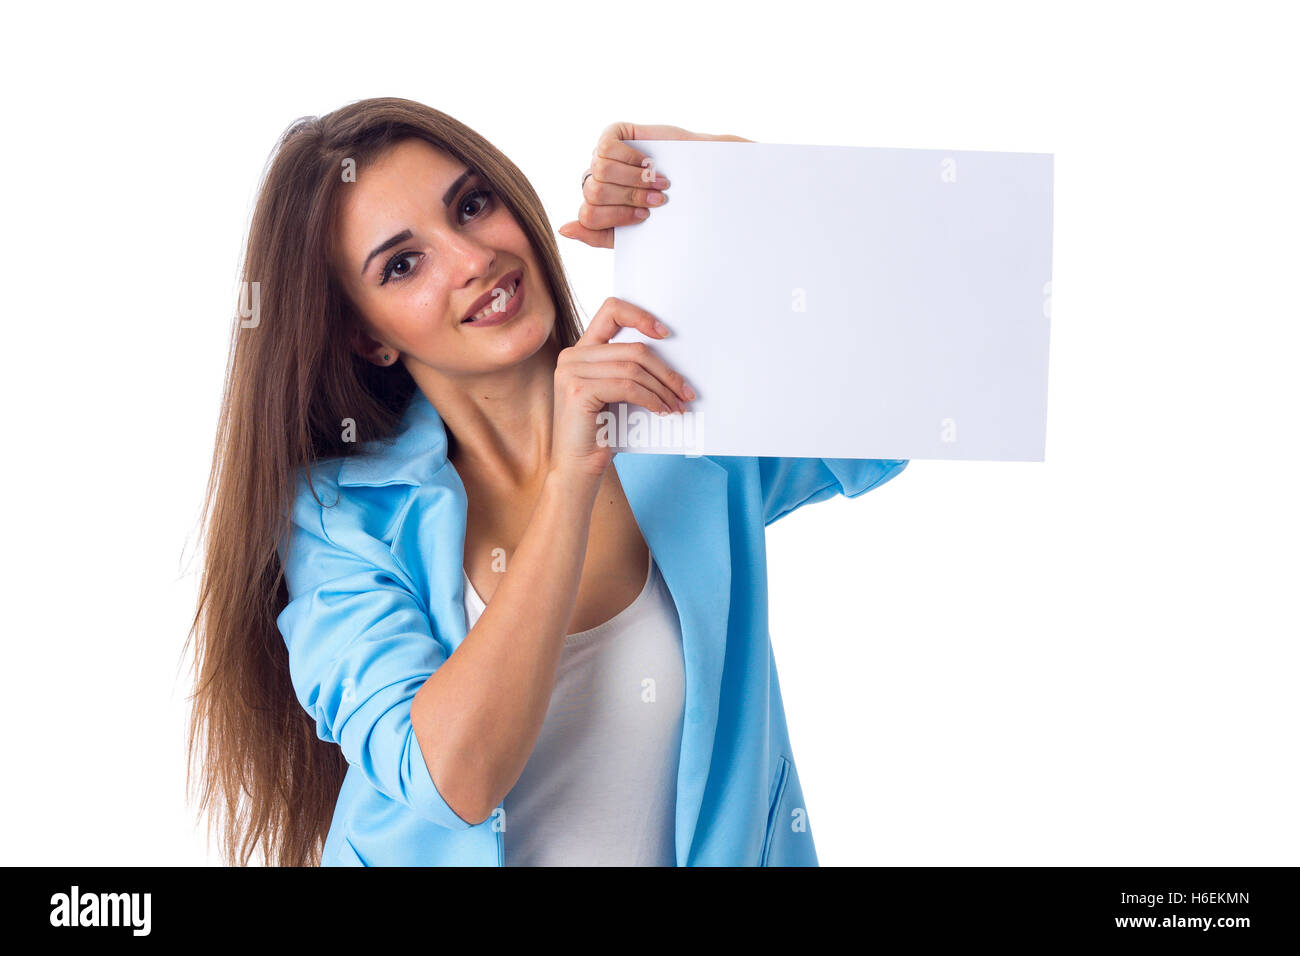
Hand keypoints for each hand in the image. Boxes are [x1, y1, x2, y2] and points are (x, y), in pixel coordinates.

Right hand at [550, 297, 695, 480]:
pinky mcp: (578, 390)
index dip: (640, 316)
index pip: (611, 311)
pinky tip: (663, 411)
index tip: (666, 333)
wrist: (577, 470)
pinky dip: (652, 399)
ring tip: (678, 406)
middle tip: (687, 391)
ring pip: (634, 368)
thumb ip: (631, 372)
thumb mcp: (618, 396)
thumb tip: (673, 364)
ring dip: (663, 389)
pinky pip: (628, 387)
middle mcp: (572, 356)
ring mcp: (572, 371)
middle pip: (633, 349)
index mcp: (581, 351)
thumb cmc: (601, 435)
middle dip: (666, 372)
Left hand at [557, 122, 753, 248]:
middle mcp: (595, 180)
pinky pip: (606, 148)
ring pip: (600, 171)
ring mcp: (600, 157)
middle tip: (657, 199)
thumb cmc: (668, 206)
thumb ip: (598, 235)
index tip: (645, 218)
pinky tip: (649, 162)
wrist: (696, 177)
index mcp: (597, 205)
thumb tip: (564, 229)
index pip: (588, 215)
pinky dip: (631, 158)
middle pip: (594, 193)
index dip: (617, 217)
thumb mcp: (633, 231)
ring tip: (658, 181)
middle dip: (629, 199)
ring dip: (634, 179)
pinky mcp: (611, 135)